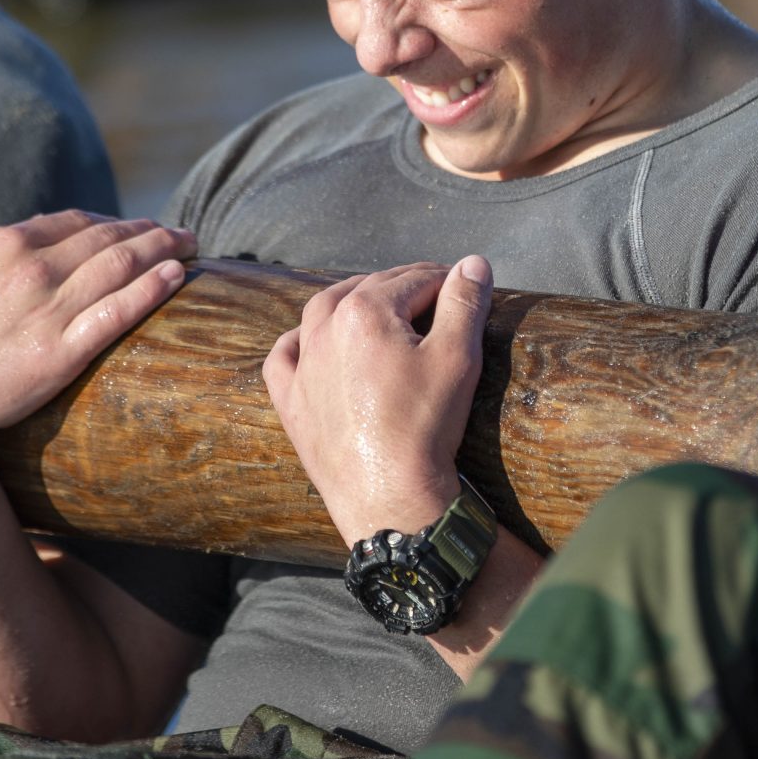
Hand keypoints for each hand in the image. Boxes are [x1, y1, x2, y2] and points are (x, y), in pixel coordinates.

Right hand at [0, 213, 191, 465]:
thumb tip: (19, 236)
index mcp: (4, 244)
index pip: (77, 221)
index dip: (117, 220)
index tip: (141, 226)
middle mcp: (32, 268)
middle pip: (109, 237)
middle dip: (152, 231)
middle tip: (184, 234)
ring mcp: (49, 308)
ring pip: (122, 266)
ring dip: (163, 250)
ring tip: (190, 247)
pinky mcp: (62, 352)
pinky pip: (118, 312)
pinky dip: (152, 289)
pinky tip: (175, 277)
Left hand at [263, 256, 492, 549]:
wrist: (388, 496)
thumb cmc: (425, 426)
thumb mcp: (457, 358)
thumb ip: (464, 303)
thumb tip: (474, 261)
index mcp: (364, 311)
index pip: (414, 279)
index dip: (446, 280)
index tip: (463, 287)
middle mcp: (323, 328)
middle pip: (370, 289)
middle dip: (404, 288)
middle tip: (432, 296)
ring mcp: (302, 366)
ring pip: (320, 311)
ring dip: (351, 301)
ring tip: (377, 307)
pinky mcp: (290, 401)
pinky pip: (283, 357)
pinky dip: (297, 343)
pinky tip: (309, 342)